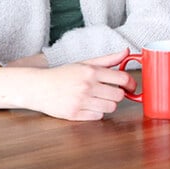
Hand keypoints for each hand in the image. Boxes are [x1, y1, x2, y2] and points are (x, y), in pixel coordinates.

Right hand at [8, 49, 136, 120]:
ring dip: (108, 104)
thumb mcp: (85, 63)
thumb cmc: (63, 74)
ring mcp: (80, 101)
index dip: (130, 83)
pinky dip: (96, 113)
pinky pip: (98, 117)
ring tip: (99, 99)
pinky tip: (89, 106)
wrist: (38, 87)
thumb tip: (126, 52)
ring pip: (111, 108)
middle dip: (118, 94)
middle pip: (119, 95)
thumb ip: (108, 59)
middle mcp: (87, 86)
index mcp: (91, 71)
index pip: (122, 79)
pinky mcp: (74, 114)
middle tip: (111, 92)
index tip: (130, 86)